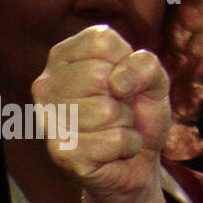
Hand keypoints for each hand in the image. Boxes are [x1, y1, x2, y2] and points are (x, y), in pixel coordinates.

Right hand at [31, 25, 169, 202]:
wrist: (139, 161)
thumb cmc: (140, 112)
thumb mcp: (155, 79)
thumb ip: (145, 65)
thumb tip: (117, 82)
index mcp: (66, 56)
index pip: (101, 41)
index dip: (127, 62)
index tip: (124, 80)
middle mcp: (47, 84)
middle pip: (98, 75)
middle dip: (125, 96)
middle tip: (120, 108)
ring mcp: (48, 119)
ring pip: (106, 110)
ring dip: (126, 123)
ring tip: (116, 128)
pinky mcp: (61, 153)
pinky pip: (114, 140)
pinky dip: (127, 145)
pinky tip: (114, 151)